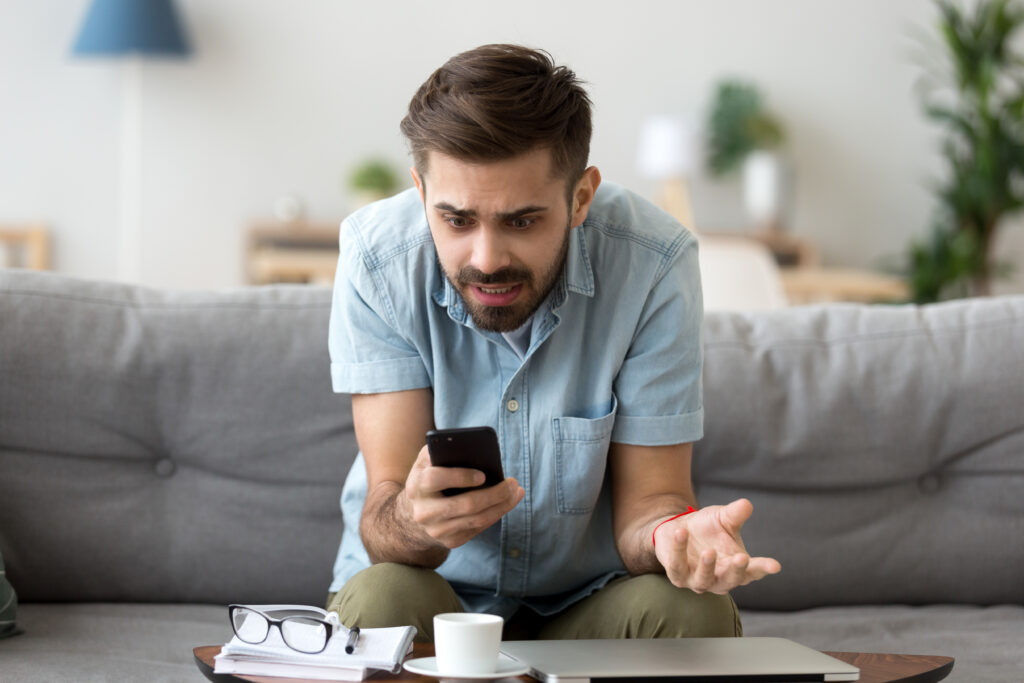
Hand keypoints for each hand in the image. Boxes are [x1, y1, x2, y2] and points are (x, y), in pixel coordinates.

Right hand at [402, 445, 524, 548]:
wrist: (413, 513)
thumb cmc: (428, 477)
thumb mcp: (427, 461)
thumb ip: (442, 449)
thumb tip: (471, 448)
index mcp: (417, 486)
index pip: (435, 479)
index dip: (460, 477)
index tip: (483, 475)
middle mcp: (424, 512)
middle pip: (465, 505)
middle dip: (494, 494)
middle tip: (513, 483)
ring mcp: (437, 530)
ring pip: (477, 520)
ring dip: (501, 506)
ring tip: (516, 491)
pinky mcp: (450, 541)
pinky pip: (478, 529)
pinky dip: (496, 515)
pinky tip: (508, 503)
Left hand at [654, 498, 780, 593]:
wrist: (678, 529)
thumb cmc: (707, 527)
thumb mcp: (723, 518)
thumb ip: (735, 514)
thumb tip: (746, 504)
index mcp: (735, 566)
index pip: (753, 571)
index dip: (763, 568)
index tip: (775, 565)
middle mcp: (719, 578)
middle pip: (730, 580)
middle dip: (736, 571)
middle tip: (742, 558)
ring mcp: (698, 580)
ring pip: (703, 580)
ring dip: (707, 567)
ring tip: (709, 552)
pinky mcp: (677, 575)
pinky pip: (677, 565)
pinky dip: (679, 550)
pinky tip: (680, 532)